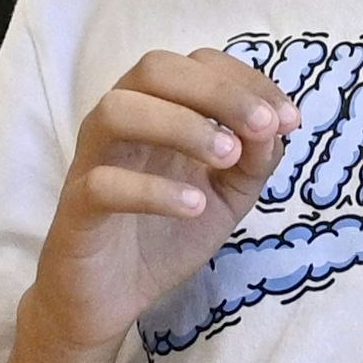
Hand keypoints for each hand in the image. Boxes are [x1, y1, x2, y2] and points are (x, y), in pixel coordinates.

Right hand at [20, 49, 298, 354]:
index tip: (287, 119)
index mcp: (158, 109)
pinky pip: (101, 183)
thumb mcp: (230, 194)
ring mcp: (92, 161)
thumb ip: (256, 158)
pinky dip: (153, 189)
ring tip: (228, 157)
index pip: (198, 64)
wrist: (113, 298)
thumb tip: (277, 125)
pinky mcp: (75, 209)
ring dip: (181, 125)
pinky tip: (194, 205)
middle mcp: (121, 123)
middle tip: (263, 127)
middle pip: (155, 68)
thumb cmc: (168, 233)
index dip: (247, 81)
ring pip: (118, 110)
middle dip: (218, 91)